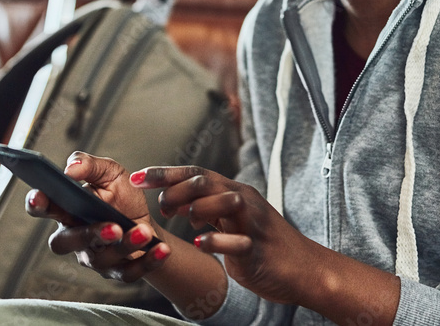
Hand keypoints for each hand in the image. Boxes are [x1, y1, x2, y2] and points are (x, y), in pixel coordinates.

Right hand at [25, 152, 170, 282]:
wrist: (146, 218)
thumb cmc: (121, 195)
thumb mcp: (110, 172)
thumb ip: (90, 165)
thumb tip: (71, 168)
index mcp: (68, 209)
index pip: (44, 207)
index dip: (37, 203)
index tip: (39, 196)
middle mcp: (75, 236)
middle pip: (66, 242)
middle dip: (88, 235)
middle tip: (112, 227)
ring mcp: (94, 257)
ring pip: (101, 258)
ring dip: (125, 245)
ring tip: (143, 232)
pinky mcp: (116, 271)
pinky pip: (128, 273)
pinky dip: (147, 261)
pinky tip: (161, 249)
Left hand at [133, 166, 317, 304]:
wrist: (303, 268)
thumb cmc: (262, 244)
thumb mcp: (231, 221)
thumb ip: (206, 208)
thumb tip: (175, 201)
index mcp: (234, 191)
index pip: (195, 172)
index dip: (164, 173)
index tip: (136, 178)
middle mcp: (244, 200)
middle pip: (206, 181)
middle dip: (176, 190)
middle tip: (161, 208)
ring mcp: (253, 223)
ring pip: (225, 201)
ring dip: (197, 208)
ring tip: (185, 222)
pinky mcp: (258, 248)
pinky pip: (236, 240)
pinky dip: (215, 240)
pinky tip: (200, 243)